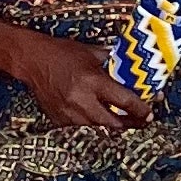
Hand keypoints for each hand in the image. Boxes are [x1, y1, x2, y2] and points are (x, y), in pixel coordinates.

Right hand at [16, 32, 150, 132]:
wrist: (32, 59)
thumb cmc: (61, 52)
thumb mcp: (92, 53)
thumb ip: (113, 63)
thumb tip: (133, 70)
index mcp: (92, 81)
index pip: (124, 101)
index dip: (141, 110)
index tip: (149, 113)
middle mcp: (80, 99)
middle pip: (113, 122)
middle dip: (130, 123)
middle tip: (140, 120)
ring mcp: (68, 112)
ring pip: (97, 127)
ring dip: (110, 123)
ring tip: (119, 117)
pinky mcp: (58, 119)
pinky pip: (81, 126)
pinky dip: (90, 121)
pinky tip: (92, 112)